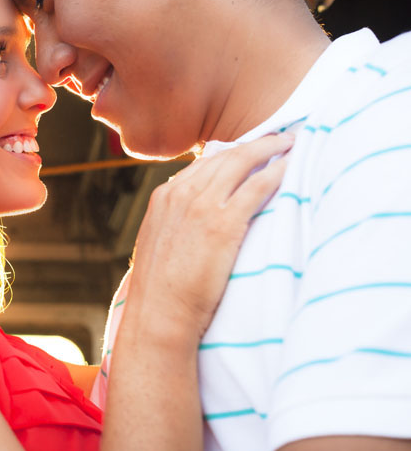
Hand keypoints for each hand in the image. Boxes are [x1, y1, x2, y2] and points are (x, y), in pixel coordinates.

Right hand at [127, 133, 293, 346]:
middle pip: (224, 156)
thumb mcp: (160, 245)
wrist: (160, 313)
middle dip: (255, 143)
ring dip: (270, 148)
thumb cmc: (161, 290)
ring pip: (241, 162)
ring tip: (291, 143)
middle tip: (280, 137)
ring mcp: (201, 206)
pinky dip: (276, 172)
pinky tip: (291, 167)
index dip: (231, 154)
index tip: (251, 151)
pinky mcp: (223, 223)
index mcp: (163, 197)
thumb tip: (194, 223)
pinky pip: (257, 186)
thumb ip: (176, 224)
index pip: (202, 164)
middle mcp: (181, 194)